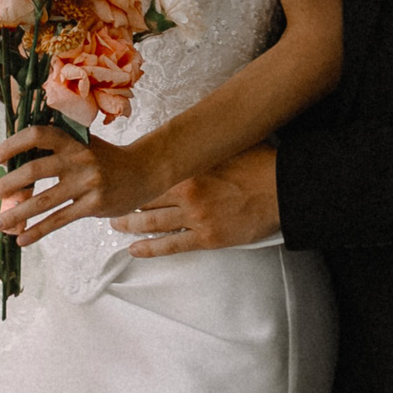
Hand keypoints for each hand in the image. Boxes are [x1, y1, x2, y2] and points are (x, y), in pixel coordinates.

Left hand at [0, 124, 166, 245]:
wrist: (144, 171)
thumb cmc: (106, 158)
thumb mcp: (84, 143)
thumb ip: (57, 148)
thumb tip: (15, 163)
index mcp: (73, 139)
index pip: (38, 135)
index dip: (13, 144)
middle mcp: (78, 158)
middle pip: (35, 169)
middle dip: (9, 184)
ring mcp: (86, 183)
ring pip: (43, 200)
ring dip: (16, 214)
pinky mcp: (93, 205)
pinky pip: (59, 220)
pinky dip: (38, 231)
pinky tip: (22, 238)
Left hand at [109, 144, 280, 256]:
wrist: (282, 188)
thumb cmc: (260, 164)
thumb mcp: (227, 147)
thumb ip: (202, 150)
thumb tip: (186, 142)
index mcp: (191, 168)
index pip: (153, 174)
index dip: (136, 178)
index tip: (123, 179)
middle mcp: (188, 192)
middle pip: (148, 199)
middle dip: (126, 202)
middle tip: (109, 205)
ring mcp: (196, 217)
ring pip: (153, 223)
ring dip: (130, 224)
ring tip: (115, 224)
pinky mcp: (207, 238)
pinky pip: (172, 246)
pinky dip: (150, 249)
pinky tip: (135, 249)